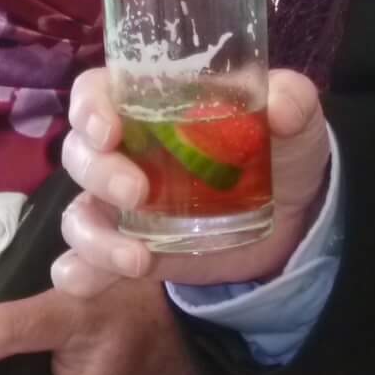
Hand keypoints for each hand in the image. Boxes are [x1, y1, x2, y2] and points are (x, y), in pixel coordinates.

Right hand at [51, 67, 330, 296]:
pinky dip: (79, 272)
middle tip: (138, 193)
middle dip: (100, 173)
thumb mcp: (296, 116)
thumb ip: (293, 101)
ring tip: (138, 261)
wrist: (293, 215)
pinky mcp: (129, 248)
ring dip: (94, 237)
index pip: (96, 92)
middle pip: (81, 154)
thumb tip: (282, 107)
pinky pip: (84, 261)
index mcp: (153, 104)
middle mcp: (126, 150)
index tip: (108, 129)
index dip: (89, 107)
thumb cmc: (282, 146)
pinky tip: (87, 282)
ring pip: (78, 213)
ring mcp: (122, 204)